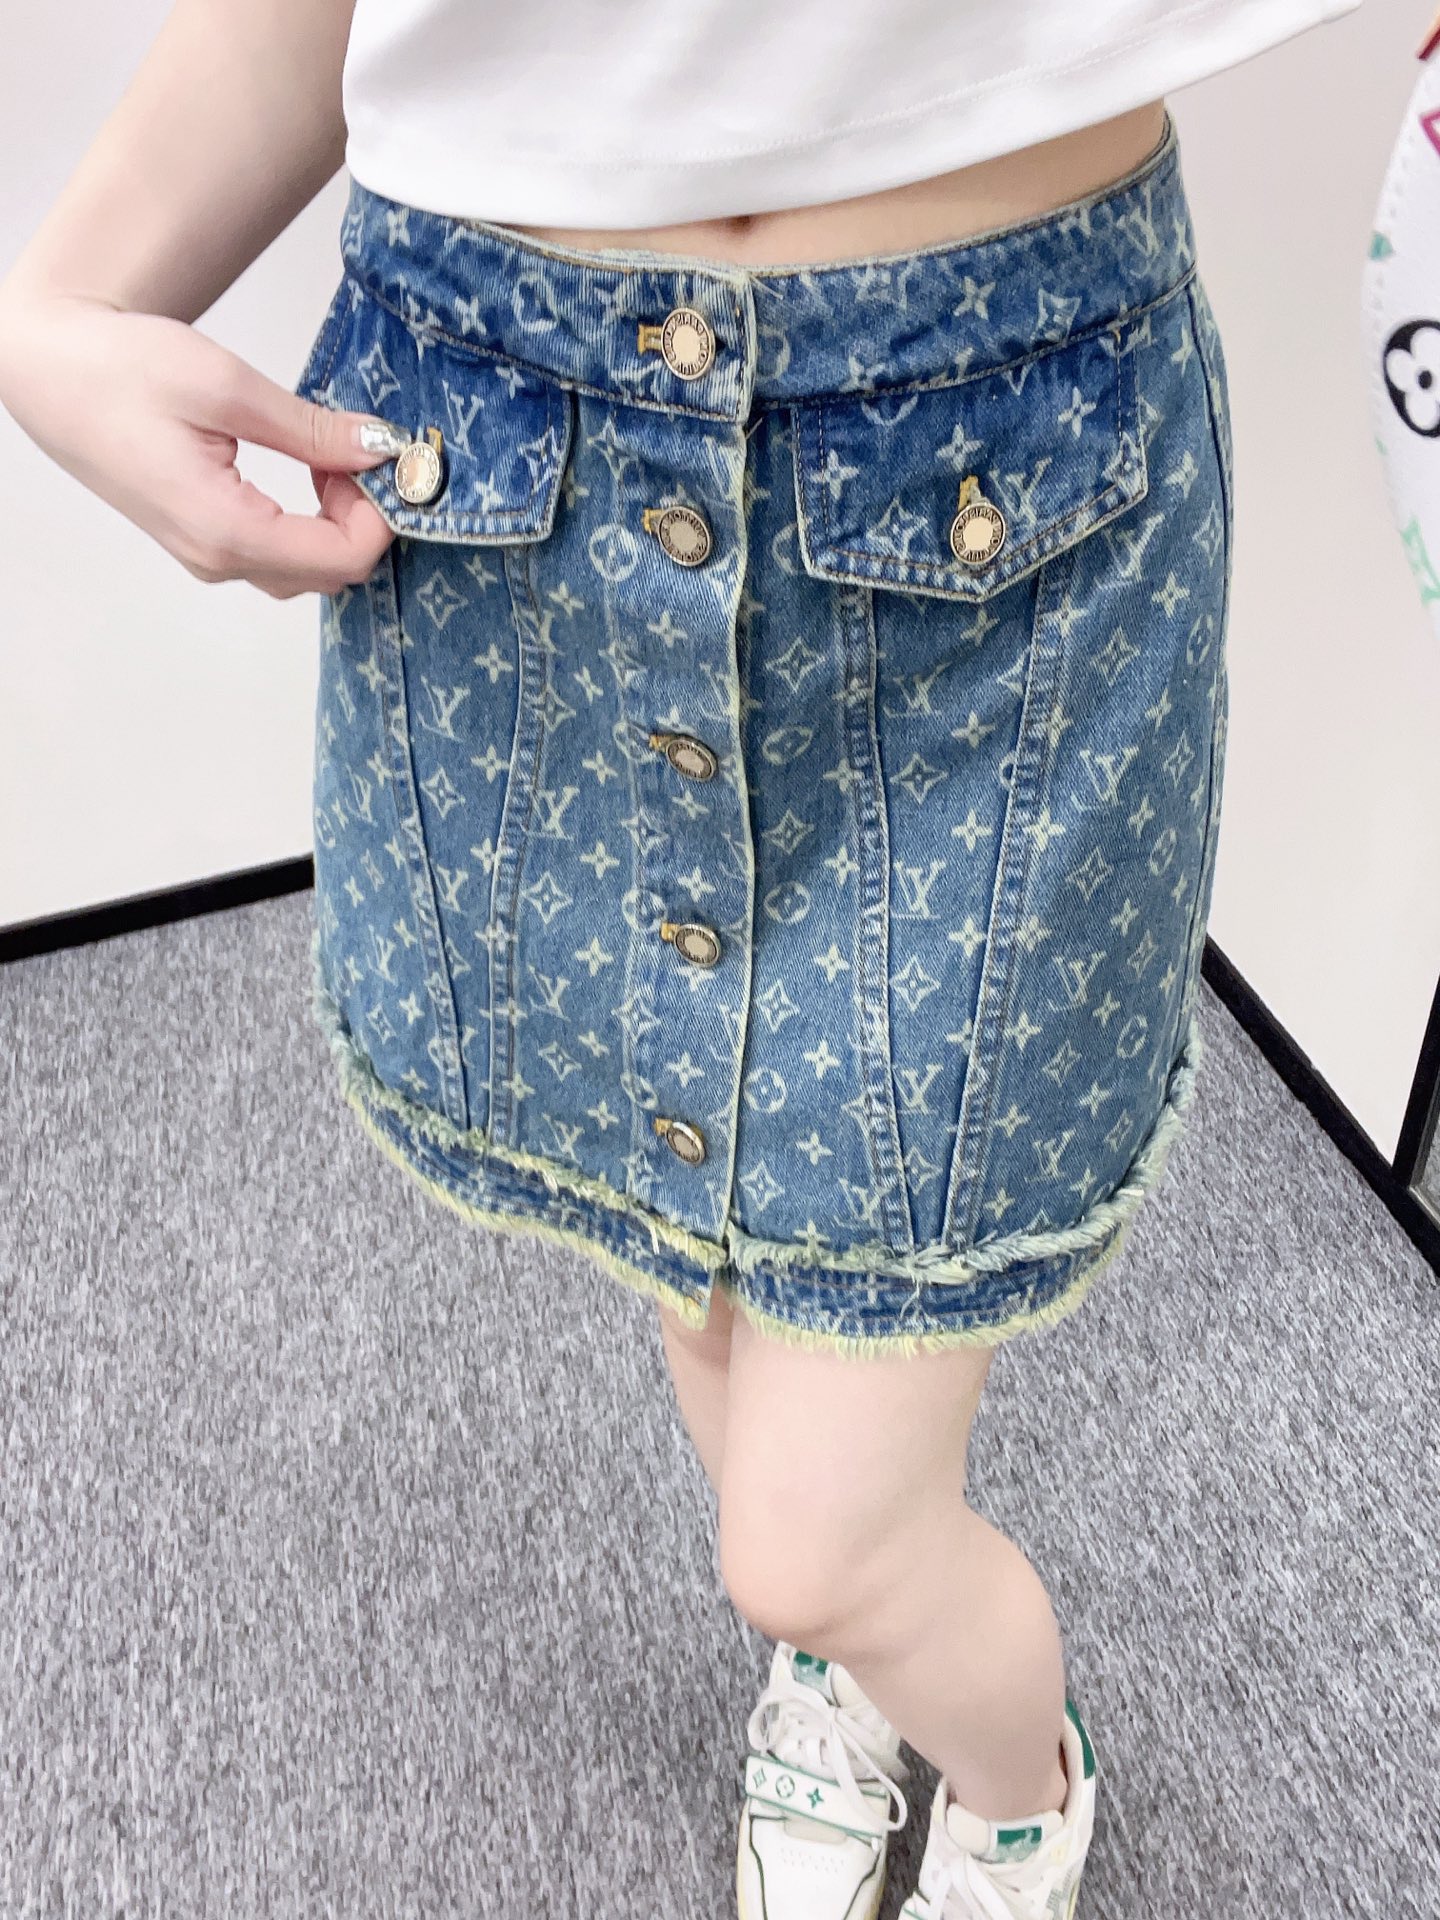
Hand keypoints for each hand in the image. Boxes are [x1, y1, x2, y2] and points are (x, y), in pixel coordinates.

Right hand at [0, 289, 402, 598]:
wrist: (50, 371)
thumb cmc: (119, 369)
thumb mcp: (226, 387)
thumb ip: (311, 430)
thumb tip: (380, 448)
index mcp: (224, 530)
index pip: (343, 557)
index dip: (381, 513)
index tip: (381, 459)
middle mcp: (216, 560)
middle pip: (333, 573)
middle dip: (364, 519)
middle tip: (354, 453)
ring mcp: (207, 559)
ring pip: (309, 570)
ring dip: (338, 523)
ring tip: (325, 458)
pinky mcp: (204, 544)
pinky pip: (279, 557)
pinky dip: (310, 524)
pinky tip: (306, 473)